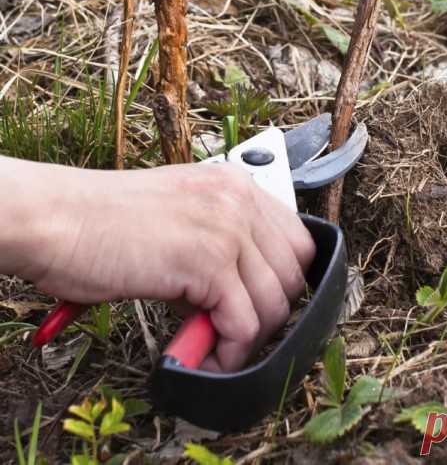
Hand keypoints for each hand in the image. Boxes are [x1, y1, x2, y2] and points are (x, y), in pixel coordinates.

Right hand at [7, 159, 314, 371]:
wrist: (59, 218)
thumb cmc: (103, 222)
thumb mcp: (178, 216)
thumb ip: (217, 242)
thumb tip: (241, 294)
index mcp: (233, 184)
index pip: (296, 240)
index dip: (281, 282)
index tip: (258, 305)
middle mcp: (238, 199)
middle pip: (292, 274)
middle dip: (268, 313)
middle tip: (231, 332)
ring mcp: (226, 228)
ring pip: (274, 304)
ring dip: (247, 338)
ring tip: (211, 346)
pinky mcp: (207, 263)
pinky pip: (245, 325)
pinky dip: (228, 353)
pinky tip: (200, 354)